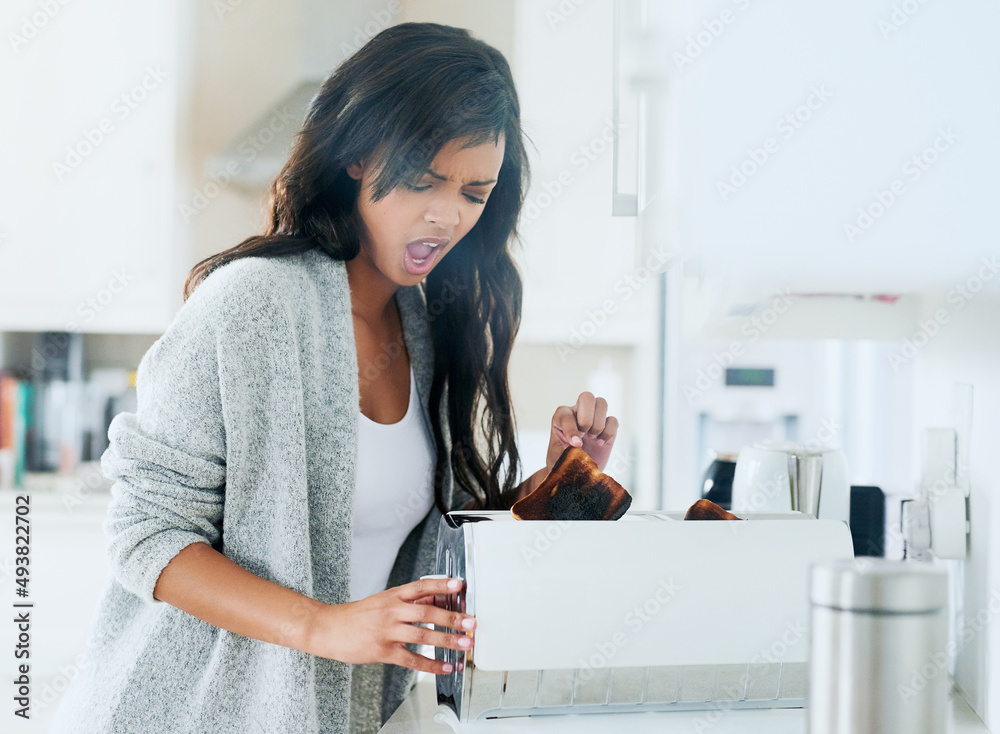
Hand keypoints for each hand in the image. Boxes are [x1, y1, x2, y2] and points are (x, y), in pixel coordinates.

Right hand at [303, 577, 474, 674]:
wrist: (328, 629)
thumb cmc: (357, 615)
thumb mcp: (383, 600)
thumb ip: (408, 601)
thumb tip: (434, 599)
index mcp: (393, 595)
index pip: (421, 586)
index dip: (441, 585)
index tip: (459, 585)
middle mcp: (392, 611)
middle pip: (427, 612)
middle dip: (452, 618)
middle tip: (471, 622)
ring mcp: (387, 631)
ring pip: (422, 635)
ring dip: (447, 640)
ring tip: (464, 644)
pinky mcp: (383, 651)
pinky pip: (411, 658)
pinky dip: (430, 664)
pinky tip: (444, 667)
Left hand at [547, 391, 618, 472]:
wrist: (575, 472)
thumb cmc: (563, 461)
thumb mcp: (559, 456)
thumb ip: (566, 449)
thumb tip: (581, 444)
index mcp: (561, 417)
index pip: (566, 414)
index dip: (571, 430)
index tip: (576, 445)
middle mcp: (578, 412)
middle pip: (586, 397)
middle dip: (587, 418)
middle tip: (584, 435)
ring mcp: (594, 418)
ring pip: (602, 403)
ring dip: (598, 424)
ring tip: (592, 438)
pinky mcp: (607, 427)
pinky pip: (613, 420)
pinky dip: (608, 432)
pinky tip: (600, 443)